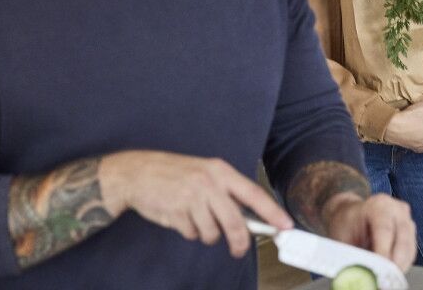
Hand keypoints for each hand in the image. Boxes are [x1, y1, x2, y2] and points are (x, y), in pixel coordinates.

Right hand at [99, 150, 291, 257]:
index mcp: (221, 171)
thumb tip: (251, 218)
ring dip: (207, 234)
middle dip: (240, 241)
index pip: (253, 194)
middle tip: (239, 251)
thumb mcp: (206, 174)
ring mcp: (192, 198)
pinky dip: (190, 231)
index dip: (271, 212)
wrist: (138, 174)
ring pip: (212, 232)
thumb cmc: (176, 175)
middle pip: (235, 222)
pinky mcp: (176, 212)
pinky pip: (192, 233)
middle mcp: (209, 183)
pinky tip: (181, 217)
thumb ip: (227, 193)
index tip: (285, 225)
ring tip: (196, 220)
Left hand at [323, 192, 416, 271]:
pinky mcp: (410, 229)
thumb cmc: (346, 224)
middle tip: (385, 282)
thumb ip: (353, 256)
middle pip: (402, 239)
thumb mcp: (342, 238)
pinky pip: (410, 251)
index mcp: (378, 205)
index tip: (381, 271)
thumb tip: (360, 276)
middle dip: (394, 264)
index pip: (385, 230)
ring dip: (399, 266)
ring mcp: (406, 218)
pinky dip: (402, 264)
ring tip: (386, 280)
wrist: (351, 214)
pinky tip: (391, 273)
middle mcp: (396, 209)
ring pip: (409, 247)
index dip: (384, 252)